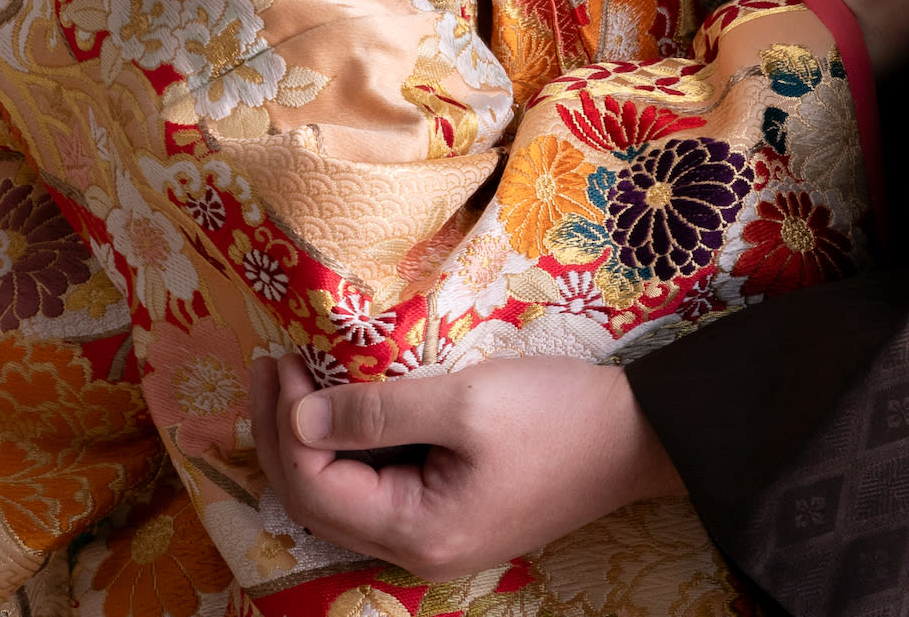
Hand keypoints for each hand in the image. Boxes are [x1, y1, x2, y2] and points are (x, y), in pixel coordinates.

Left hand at [245, 353, 680, 576]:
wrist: (638, 437)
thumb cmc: (556, 415)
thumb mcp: (462, 400)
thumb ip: (376, 412)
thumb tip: (297, 420)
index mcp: (419, 532)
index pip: (316, 485)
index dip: (284, 424)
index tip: (279, 359)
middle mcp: (419, 550)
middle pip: (318, 502)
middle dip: (282, 435)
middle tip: (270, 365)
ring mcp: (436, 538)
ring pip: (342, 500)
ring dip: (309, 443)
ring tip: (292, 380)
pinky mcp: (451, 515)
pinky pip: (376, 492)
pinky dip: (347, 450)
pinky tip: (340, 406)